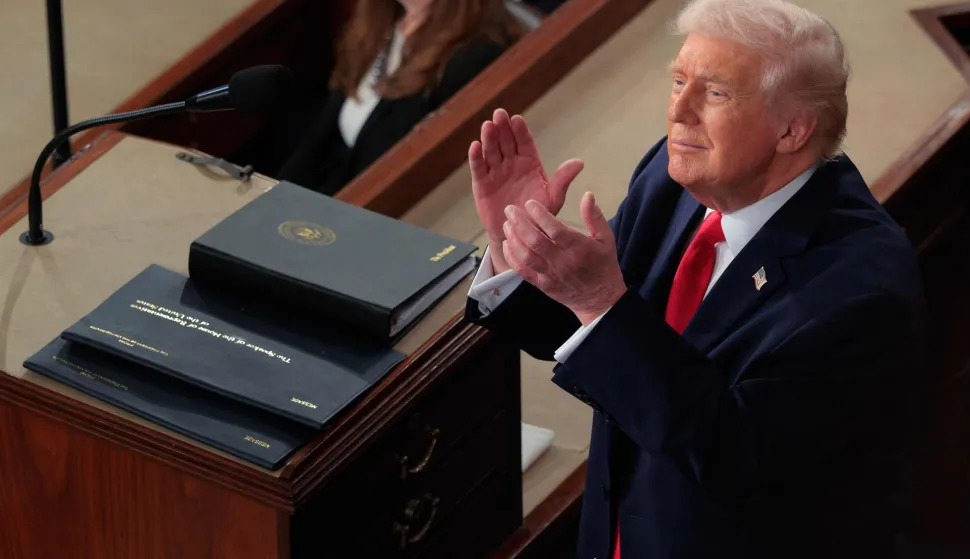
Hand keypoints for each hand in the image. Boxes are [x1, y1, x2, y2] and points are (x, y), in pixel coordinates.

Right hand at [469, 108, 583, 272]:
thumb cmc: (537, 215)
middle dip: (503, 128)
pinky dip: (476, 157)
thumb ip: (562, 180)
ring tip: (487, 126)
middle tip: (499, 114)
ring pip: (491, 151)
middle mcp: (511, 163)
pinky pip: (479, 168)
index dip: (520, 131)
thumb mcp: (553, 198)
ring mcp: (496, 172)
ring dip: (489, 138)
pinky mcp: (482, 183)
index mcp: (529, 163)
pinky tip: (475, 146)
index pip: (524, 142)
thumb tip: (579, 162)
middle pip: (506, 142)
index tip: (517, 120)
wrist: (518, 234)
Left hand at [502, 191, 626, 325]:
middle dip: (520, 223)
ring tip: (507, 224)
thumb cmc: (603, 265)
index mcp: (579, 248)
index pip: (555, 230)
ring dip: (513, 238)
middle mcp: (563, 262)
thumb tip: (587, 195)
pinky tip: (506, 244)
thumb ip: (594, 217)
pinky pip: (523, 271)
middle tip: (510, 210)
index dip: (540, 215)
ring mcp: (550, 275)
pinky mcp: (542, 285)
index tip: (530, 203)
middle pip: (536, 241)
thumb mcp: (606, 239)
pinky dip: (511, 257)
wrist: (600, 300)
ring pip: (526, 256)